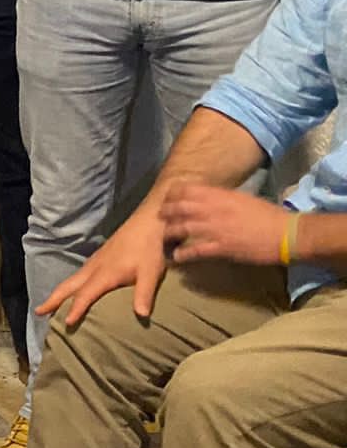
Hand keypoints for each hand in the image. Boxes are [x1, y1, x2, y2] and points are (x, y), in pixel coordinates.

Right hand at [37, 204, 168, 327]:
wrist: (147, 223)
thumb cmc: (149, 249)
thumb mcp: (151, 273)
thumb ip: (143, 294)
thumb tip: (141, 315)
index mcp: (104, 274)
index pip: (85, 295)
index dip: (75, 309)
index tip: (65, 323)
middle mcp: (94, 268)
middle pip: (68, 286)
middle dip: (53, 299)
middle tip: (37, 312)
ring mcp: (94, 261)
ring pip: (71, 279)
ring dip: (58, 292)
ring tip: (50, 305)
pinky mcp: (99, 257)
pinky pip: (78, 274)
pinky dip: (69, 285)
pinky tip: (73, 288)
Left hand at [161, 180, 288, 265]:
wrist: (286, 234)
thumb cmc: (267, 215)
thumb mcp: (241, 198)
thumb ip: (221, 197)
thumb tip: (206, 196)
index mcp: (219, 196)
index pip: (186, 190)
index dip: (172, 194)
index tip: (167, 197)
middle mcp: (213, 210)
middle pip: (179, 208)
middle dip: (166, 212)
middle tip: (160, 216)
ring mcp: (216, 229)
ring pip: (183, 228)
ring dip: (170, 232)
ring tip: (164, 236)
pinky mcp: (222, 248)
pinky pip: (196, 250)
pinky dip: (184, 254)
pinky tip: (176, 257)